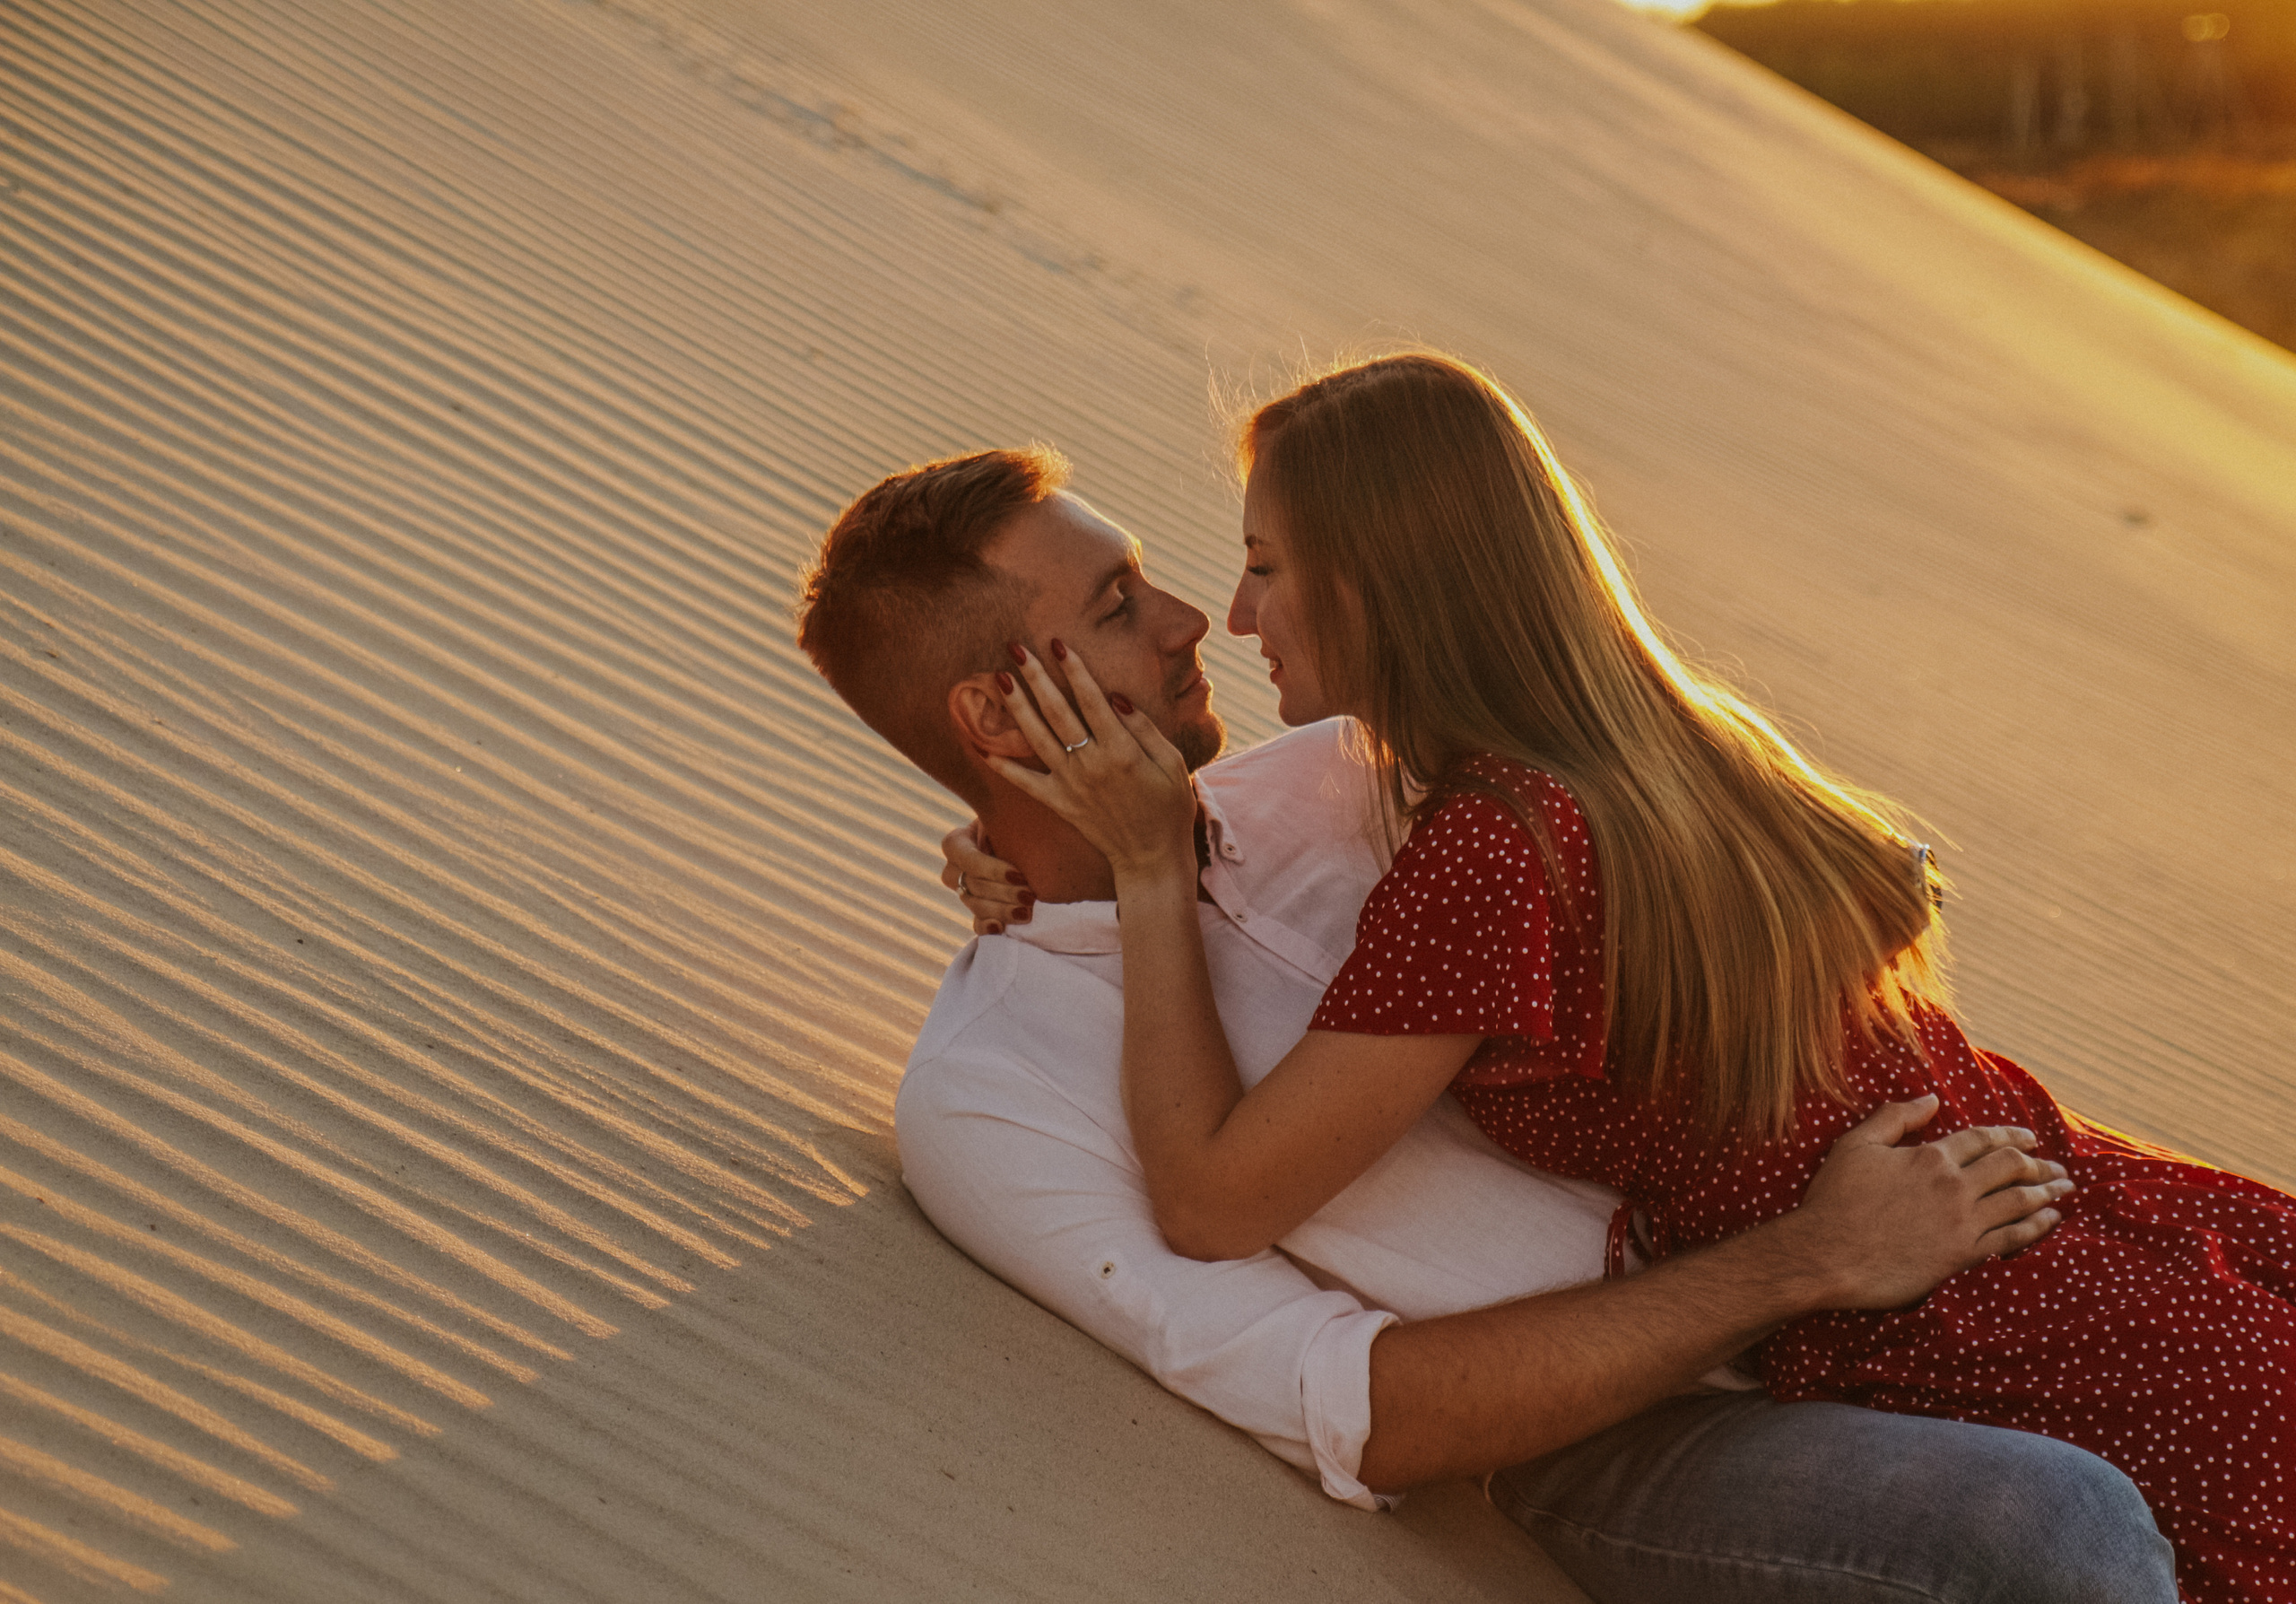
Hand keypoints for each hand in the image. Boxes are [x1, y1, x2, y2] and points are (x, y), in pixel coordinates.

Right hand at [939, 822, 1032, 933]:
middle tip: (1030, 896)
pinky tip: (1001, 929)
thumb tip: (996, 821)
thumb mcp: (1008, 814)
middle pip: (972, 886)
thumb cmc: (1019, 822)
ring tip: (1027, 912)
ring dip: (1002, 911)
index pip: (965, 858)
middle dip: (1002, 893)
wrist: (1032, 841)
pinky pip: (976, 925)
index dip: (990, 869)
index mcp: (958, 843)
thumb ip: (999, 818)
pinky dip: (987, 929)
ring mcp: (966, 893)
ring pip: (976, 906)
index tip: (1018, 874)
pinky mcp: (980, 912)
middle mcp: (956, 869)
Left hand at [987, 644, 1197, 886]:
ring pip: (1036, 737)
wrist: (1151, 858)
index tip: (1057, 643)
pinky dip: (1003, 766)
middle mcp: (1090, 764)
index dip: (1073, 669)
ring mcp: (1071, 784)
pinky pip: (1025, 783)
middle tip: (1015, 647)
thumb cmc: (1169, 806)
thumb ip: (1144, 728)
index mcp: (1120, 749)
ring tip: (999, 678)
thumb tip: (1115, 696)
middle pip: (1056, 711)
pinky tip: (983, 747)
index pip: (1090, 699)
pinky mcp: (1060, 804)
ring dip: (1016, 706)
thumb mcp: (1171, 762)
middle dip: (1035, 677)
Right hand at [1780, 1095, 2074, 1309]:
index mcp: (1930, 1157)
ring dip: (2048, 1191)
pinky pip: (2013, 1238)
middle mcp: (1954, 1186)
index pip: (1982, 1139)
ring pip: (2020, 1200)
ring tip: (2065, 1188)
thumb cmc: (1834, 1201)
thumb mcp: (1855, 1145)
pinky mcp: (1963, 1255)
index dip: (2011, 1135)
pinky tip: (2051, 1220)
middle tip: (2056, 1166)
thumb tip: (1930, 1100)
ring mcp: (1962, 1222)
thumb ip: (1894, 1118)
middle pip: (2011, 1166)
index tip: (2029, 1138)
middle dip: (2039, 1163)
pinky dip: (2038, 1226)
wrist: (1827, 1255)